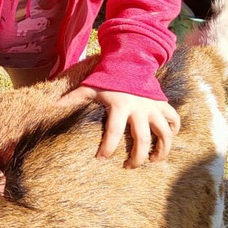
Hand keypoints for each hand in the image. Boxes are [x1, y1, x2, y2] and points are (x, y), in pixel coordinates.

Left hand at [56, 86, 179, 167]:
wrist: (130, 60)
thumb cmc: (107, 77)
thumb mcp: (89, 87)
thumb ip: (73, 98)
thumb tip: (52, 107)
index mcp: (120, 106)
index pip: (113, 132)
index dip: (107, 147)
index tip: (102, 159)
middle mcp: (139, 109)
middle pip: (142, 139)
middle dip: (137, 157)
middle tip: (129, 167)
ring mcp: (153, 107)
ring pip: (164, 133)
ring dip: (161, 150)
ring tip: (154, 161)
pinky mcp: (163, 104)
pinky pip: (174, 119)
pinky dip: (174, 131)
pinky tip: (167, 141)